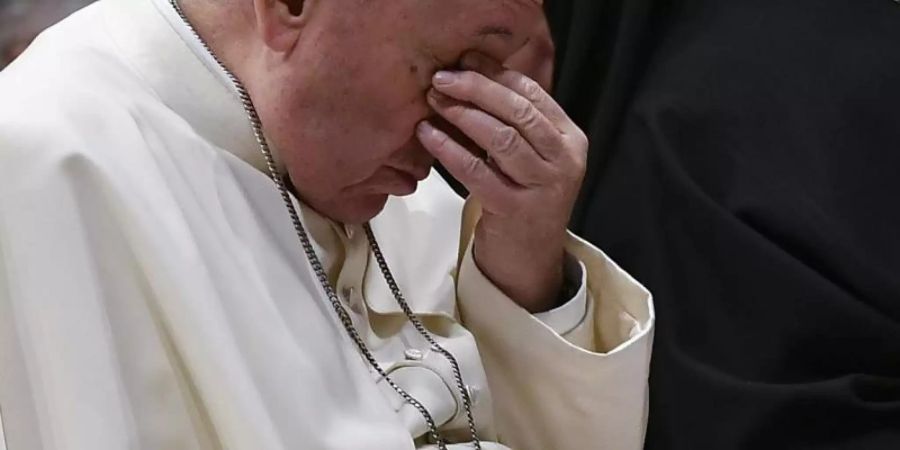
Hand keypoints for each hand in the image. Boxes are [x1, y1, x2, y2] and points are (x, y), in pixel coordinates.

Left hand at [416, 52, 587, 312]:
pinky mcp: (515, 210)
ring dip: (462, 115)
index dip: (496, 73)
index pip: (534, 93)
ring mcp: (544, 187)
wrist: (528, 258)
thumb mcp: (529, 156)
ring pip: (501, 139)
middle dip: (477, 89)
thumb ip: (512, 120)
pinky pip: (477, 172)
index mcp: (571, 139)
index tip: (463, 60)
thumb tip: (470, 71)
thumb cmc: (523, 198)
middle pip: (518, 111)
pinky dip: (449, 150)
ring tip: (434, 102)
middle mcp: (565, 160)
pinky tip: (428, 135)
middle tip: (442, 78)